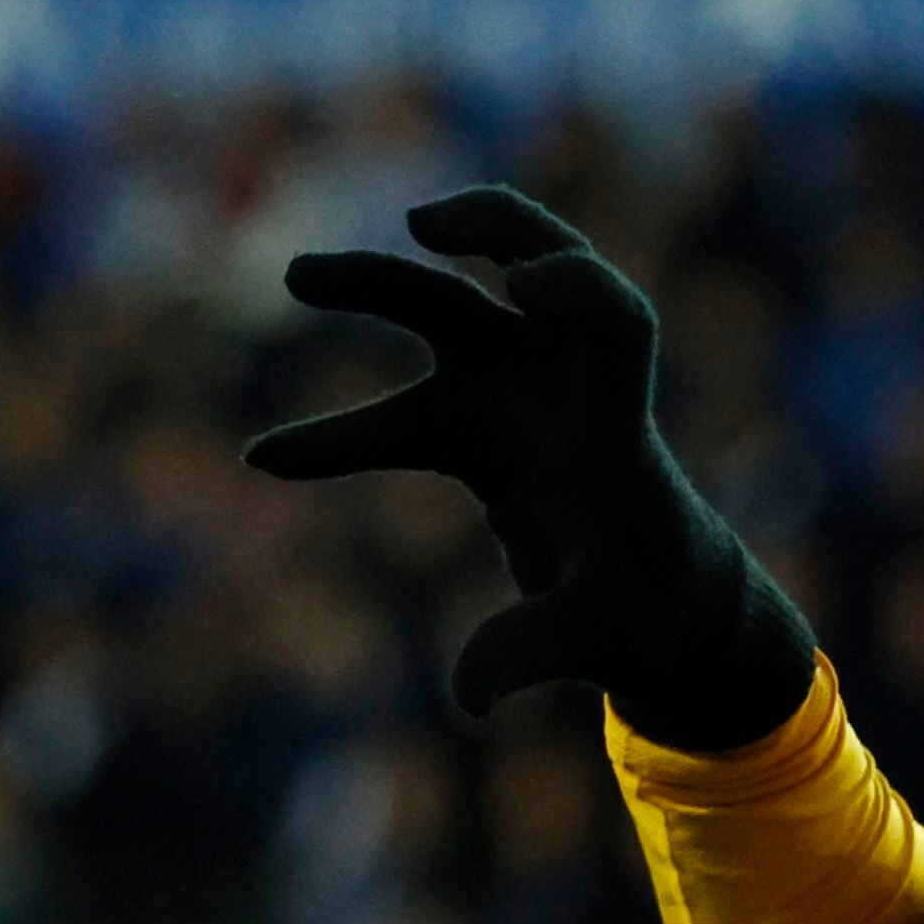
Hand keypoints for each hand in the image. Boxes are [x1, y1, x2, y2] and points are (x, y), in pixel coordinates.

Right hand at [244, 186, 817, 750]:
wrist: (654, 605)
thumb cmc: (642, 610)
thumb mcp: (594, 636)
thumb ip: (534, 654)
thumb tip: (473, 696)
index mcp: (611, 419)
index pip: (618, 320)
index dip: (581, 287)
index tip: (527, 279)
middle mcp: (565, 386)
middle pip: (525, 272)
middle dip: (477, 235)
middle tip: (415, 226)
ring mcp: (518, 395)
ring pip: (450, 307)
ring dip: (377, 284)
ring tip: (296, 277)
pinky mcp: (476, 425)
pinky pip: (400, 412)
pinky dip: (342, 436)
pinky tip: (269, 463)